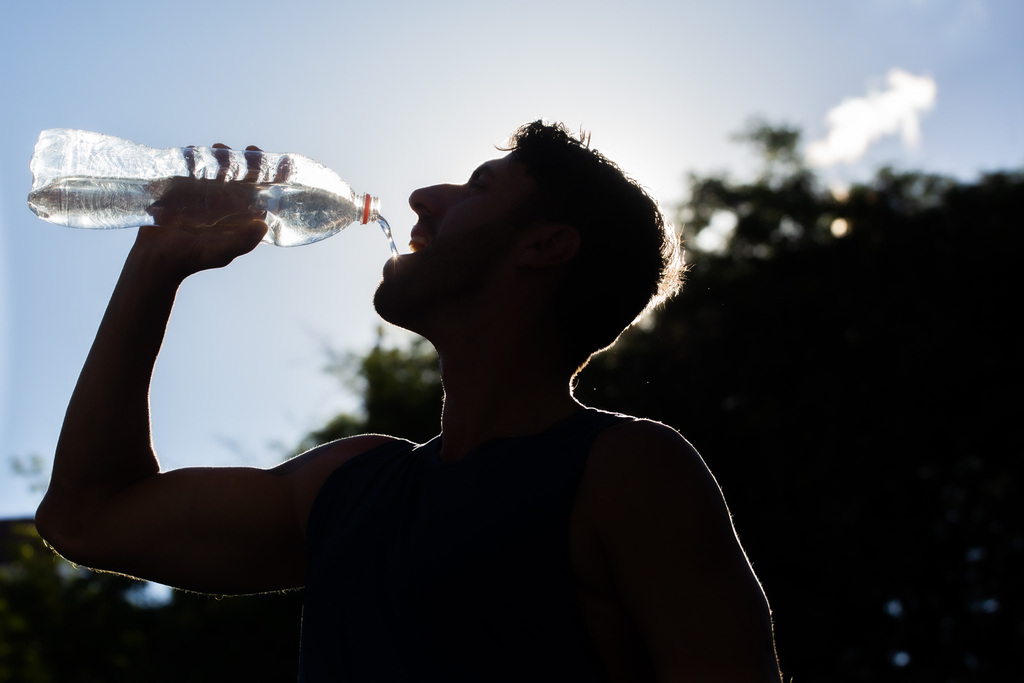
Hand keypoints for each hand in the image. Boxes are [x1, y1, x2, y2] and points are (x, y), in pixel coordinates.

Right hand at [136, 143, 274, 278]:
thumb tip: (262, 224)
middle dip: (240, 160)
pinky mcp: (181, 190)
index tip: (266, 158)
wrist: (153, 259)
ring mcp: (203, 195)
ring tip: (216, 151)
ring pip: (217, 169)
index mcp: (240, 217)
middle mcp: (225, 204)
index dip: (267, 173)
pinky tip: (191, 151)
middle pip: (240, 175)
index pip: (259, 192)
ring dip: (219, 157)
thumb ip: (241, 241)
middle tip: (232, 152)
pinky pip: (190, 168)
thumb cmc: (190, 259)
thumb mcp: (218, 252)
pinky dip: (192, 158)